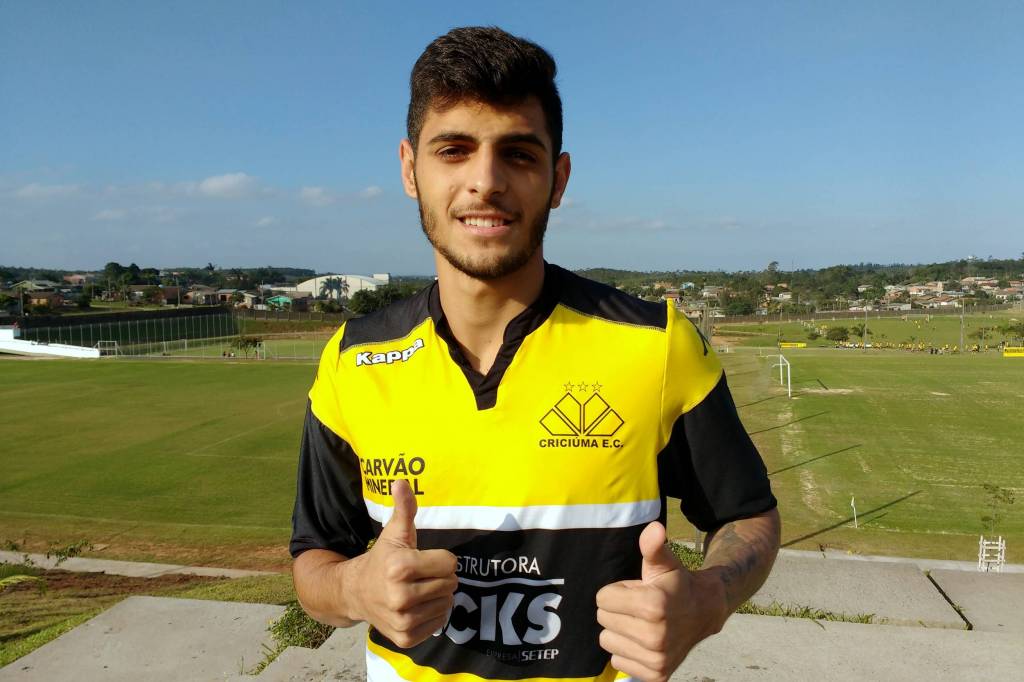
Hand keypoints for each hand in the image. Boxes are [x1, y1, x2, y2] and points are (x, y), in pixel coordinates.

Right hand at [343, 479, 457, 647]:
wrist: (356, 593)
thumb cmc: (382, 559)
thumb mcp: (394, 533)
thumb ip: (404, 508)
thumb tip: (401, 481)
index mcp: (400, 567)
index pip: (449, 563)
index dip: (440, 558)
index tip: (423, 559)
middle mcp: (400, 596)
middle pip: (450, 584)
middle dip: (440, 577)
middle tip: (421, 575)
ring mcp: (403, 620)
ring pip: (447, 604)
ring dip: (438, 595)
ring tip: (419, 590)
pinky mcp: (406, 638)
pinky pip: (439, 623)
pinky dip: (433, 614)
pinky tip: (416, 606)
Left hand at [595, 522, 726, 680]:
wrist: (703, 613)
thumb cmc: (676, 585)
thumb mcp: (665, 563)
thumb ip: (653, 546)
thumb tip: (654, 528)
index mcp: (653, 605)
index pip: (602, 599)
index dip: (617, 592)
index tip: (637, 592)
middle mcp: (654, 636)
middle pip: (603, 619)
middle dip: (617, 610)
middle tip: (639, 608)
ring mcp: (655, 658)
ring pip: (607, 640)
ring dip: (620, 631)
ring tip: (641, 623)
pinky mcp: (655, 675)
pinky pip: (617, 660)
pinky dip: (627, 650)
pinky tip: (644, 641)